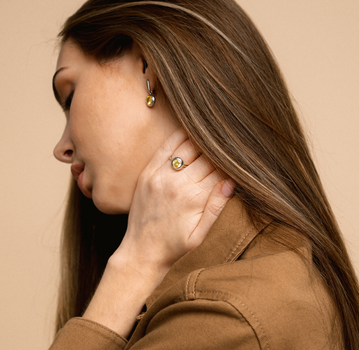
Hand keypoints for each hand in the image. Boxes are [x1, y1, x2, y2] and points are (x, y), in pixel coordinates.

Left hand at [113, 127, 235, 282]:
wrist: (141, 250)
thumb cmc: (174, 246)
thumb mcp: (200, 234)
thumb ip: (216, 207)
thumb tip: (231, 182)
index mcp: (194, 199)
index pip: (220, 170)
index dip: (231, 161)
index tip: (239, 153)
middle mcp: (177, 184)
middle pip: (206, 156)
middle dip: (220, 148)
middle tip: (231, 138)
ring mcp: (160, 176)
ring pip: (188, 147)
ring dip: (203, 138)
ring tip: (214, 131)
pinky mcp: (148, 173)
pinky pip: (166, 147)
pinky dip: (179, 136)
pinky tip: (190, 128)